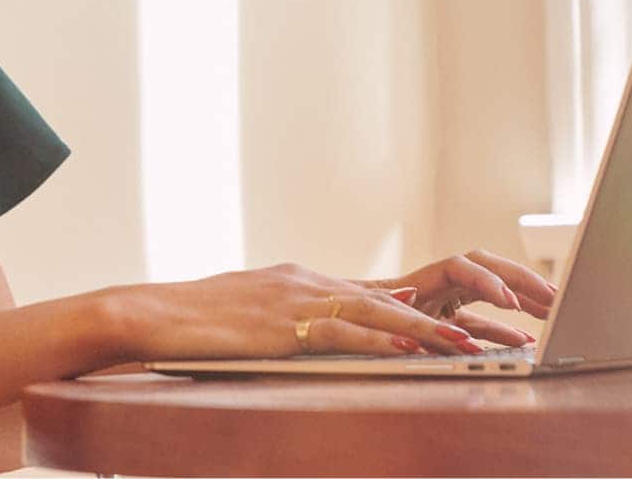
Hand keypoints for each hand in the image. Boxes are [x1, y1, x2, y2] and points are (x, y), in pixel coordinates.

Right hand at [106, 263, 493, 362]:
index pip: (371, 297)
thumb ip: (288, 323)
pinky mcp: (283, 324)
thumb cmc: (192, 324)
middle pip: (388, 300)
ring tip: (466, 347)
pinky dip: (379, 339)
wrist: (150, 313)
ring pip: (375, 312)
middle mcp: (307, 284)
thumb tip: (315, 337)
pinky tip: (408, 349)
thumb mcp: (250, 318)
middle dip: (438, 320)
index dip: (416, 313)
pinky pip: (341, 331)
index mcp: (301, 283)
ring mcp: (296, 300)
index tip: (456, 324)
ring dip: (425, 332)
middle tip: (481, 332)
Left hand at [354, 249, 557, 348]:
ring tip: (553, 311)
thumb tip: (407, 295)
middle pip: (487, 271)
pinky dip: (502, 331)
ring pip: (489, 295)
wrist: (326, 327)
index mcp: (415, 281)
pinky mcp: (440, 325)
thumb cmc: (345, 322)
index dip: (488, 280)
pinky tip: (524, 340)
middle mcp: (431, 287)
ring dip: (522, 300)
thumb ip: (383, 308)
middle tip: (554, 296)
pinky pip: (478, 324)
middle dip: (522, 280)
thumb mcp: (363, 318)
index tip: (509, 302)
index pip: (463, 267)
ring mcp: (438, 304)